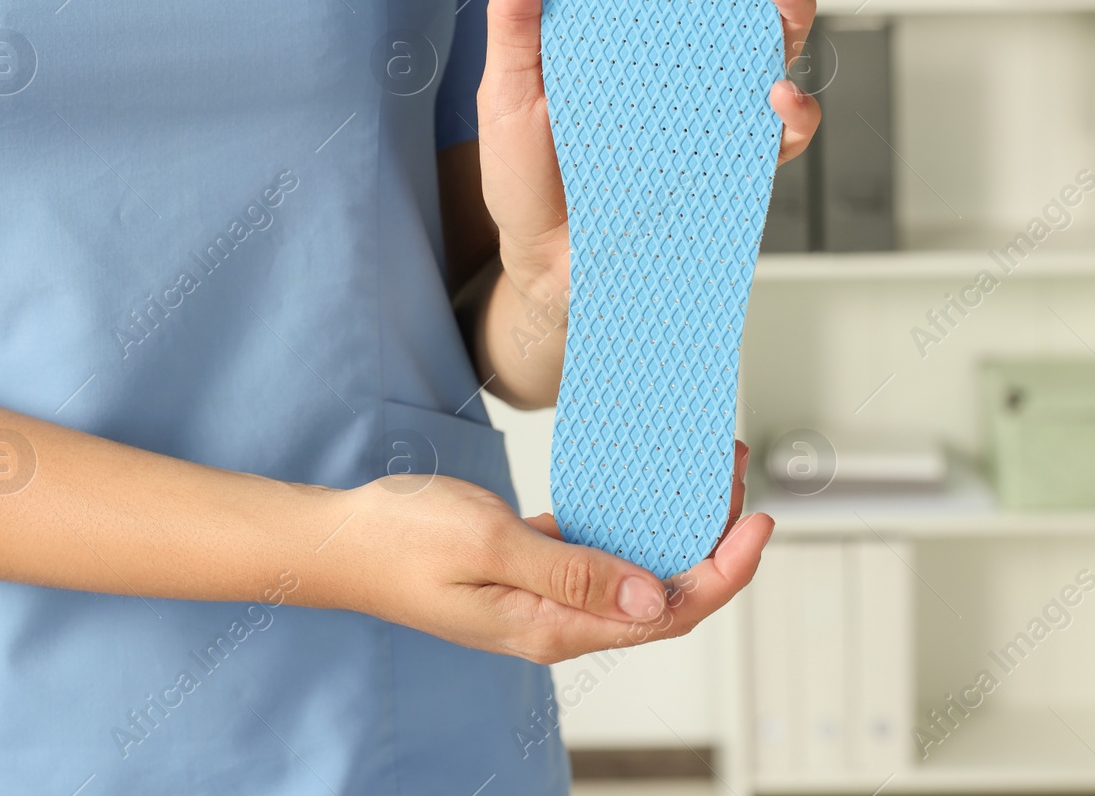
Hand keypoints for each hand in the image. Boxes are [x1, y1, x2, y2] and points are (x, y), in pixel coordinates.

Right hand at [320, 442, 770, 662]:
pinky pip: (598, 550)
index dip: (722, 572)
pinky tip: (646, 483)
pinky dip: (630, 518)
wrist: (337, 540)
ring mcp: (542, 595)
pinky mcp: (528, 568)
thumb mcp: (489, 545)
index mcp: (552, 626)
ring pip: (634, 568)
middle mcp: (556, 620)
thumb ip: (574, 573)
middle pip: (662, 591)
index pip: (666, 614)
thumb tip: (655, 599)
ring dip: (675, 525)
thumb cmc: (400, 539)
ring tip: (704, 469)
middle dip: (712, 539)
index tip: (757, 523)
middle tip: (736, 474)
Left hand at [476, 0, 821, 293]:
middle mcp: (683, 60)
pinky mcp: (731, 164)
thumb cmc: (526, 180)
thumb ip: (519, 18)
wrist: (546, 269)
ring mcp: (713, 109)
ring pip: (775, 44)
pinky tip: (775, 94)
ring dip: (789, 11)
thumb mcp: (510, 92)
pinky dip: (793, 111)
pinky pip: (781, 132)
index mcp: (633, 28)